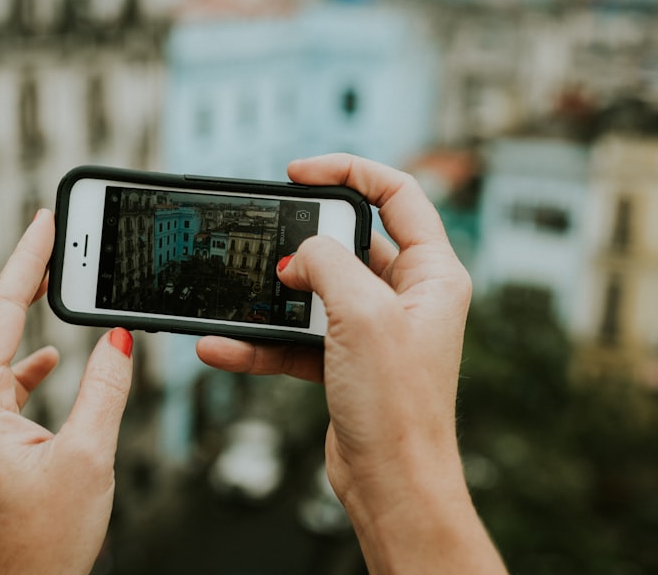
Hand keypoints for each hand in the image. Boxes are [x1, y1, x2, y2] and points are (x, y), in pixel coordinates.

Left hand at [0, 209, 133, 574]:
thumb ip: (105, 389)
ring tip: (51, 283)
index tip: (44, 223)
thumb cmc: (41, 545)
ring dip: (16, 313)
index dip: (25, 262)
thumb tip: (119, 338)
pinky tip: (51, 357)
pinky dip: (25, 358)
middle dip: (14, 278)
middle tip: (47, 243)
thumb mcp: (88, 458)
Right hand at [197, 154, 505, 572]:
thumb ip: (327, 264)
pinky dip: (262, 341)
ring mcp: (374, 329)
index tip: (301, 172)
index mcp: (433, 273)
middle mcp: (407, 296)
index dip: (349, 171)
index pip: (397, 193)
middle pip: (349, 241)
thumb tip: (296, 256)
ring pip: (315, 291)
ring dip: (272, 299)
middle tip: (268, 238)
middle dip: (302, 241)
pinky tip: (224, 346)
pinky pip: (296, 336)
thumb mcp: (363, 315)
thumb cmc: (399, 407)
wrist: (391, 486)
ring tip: (234, 299)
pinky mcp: (344, 360)